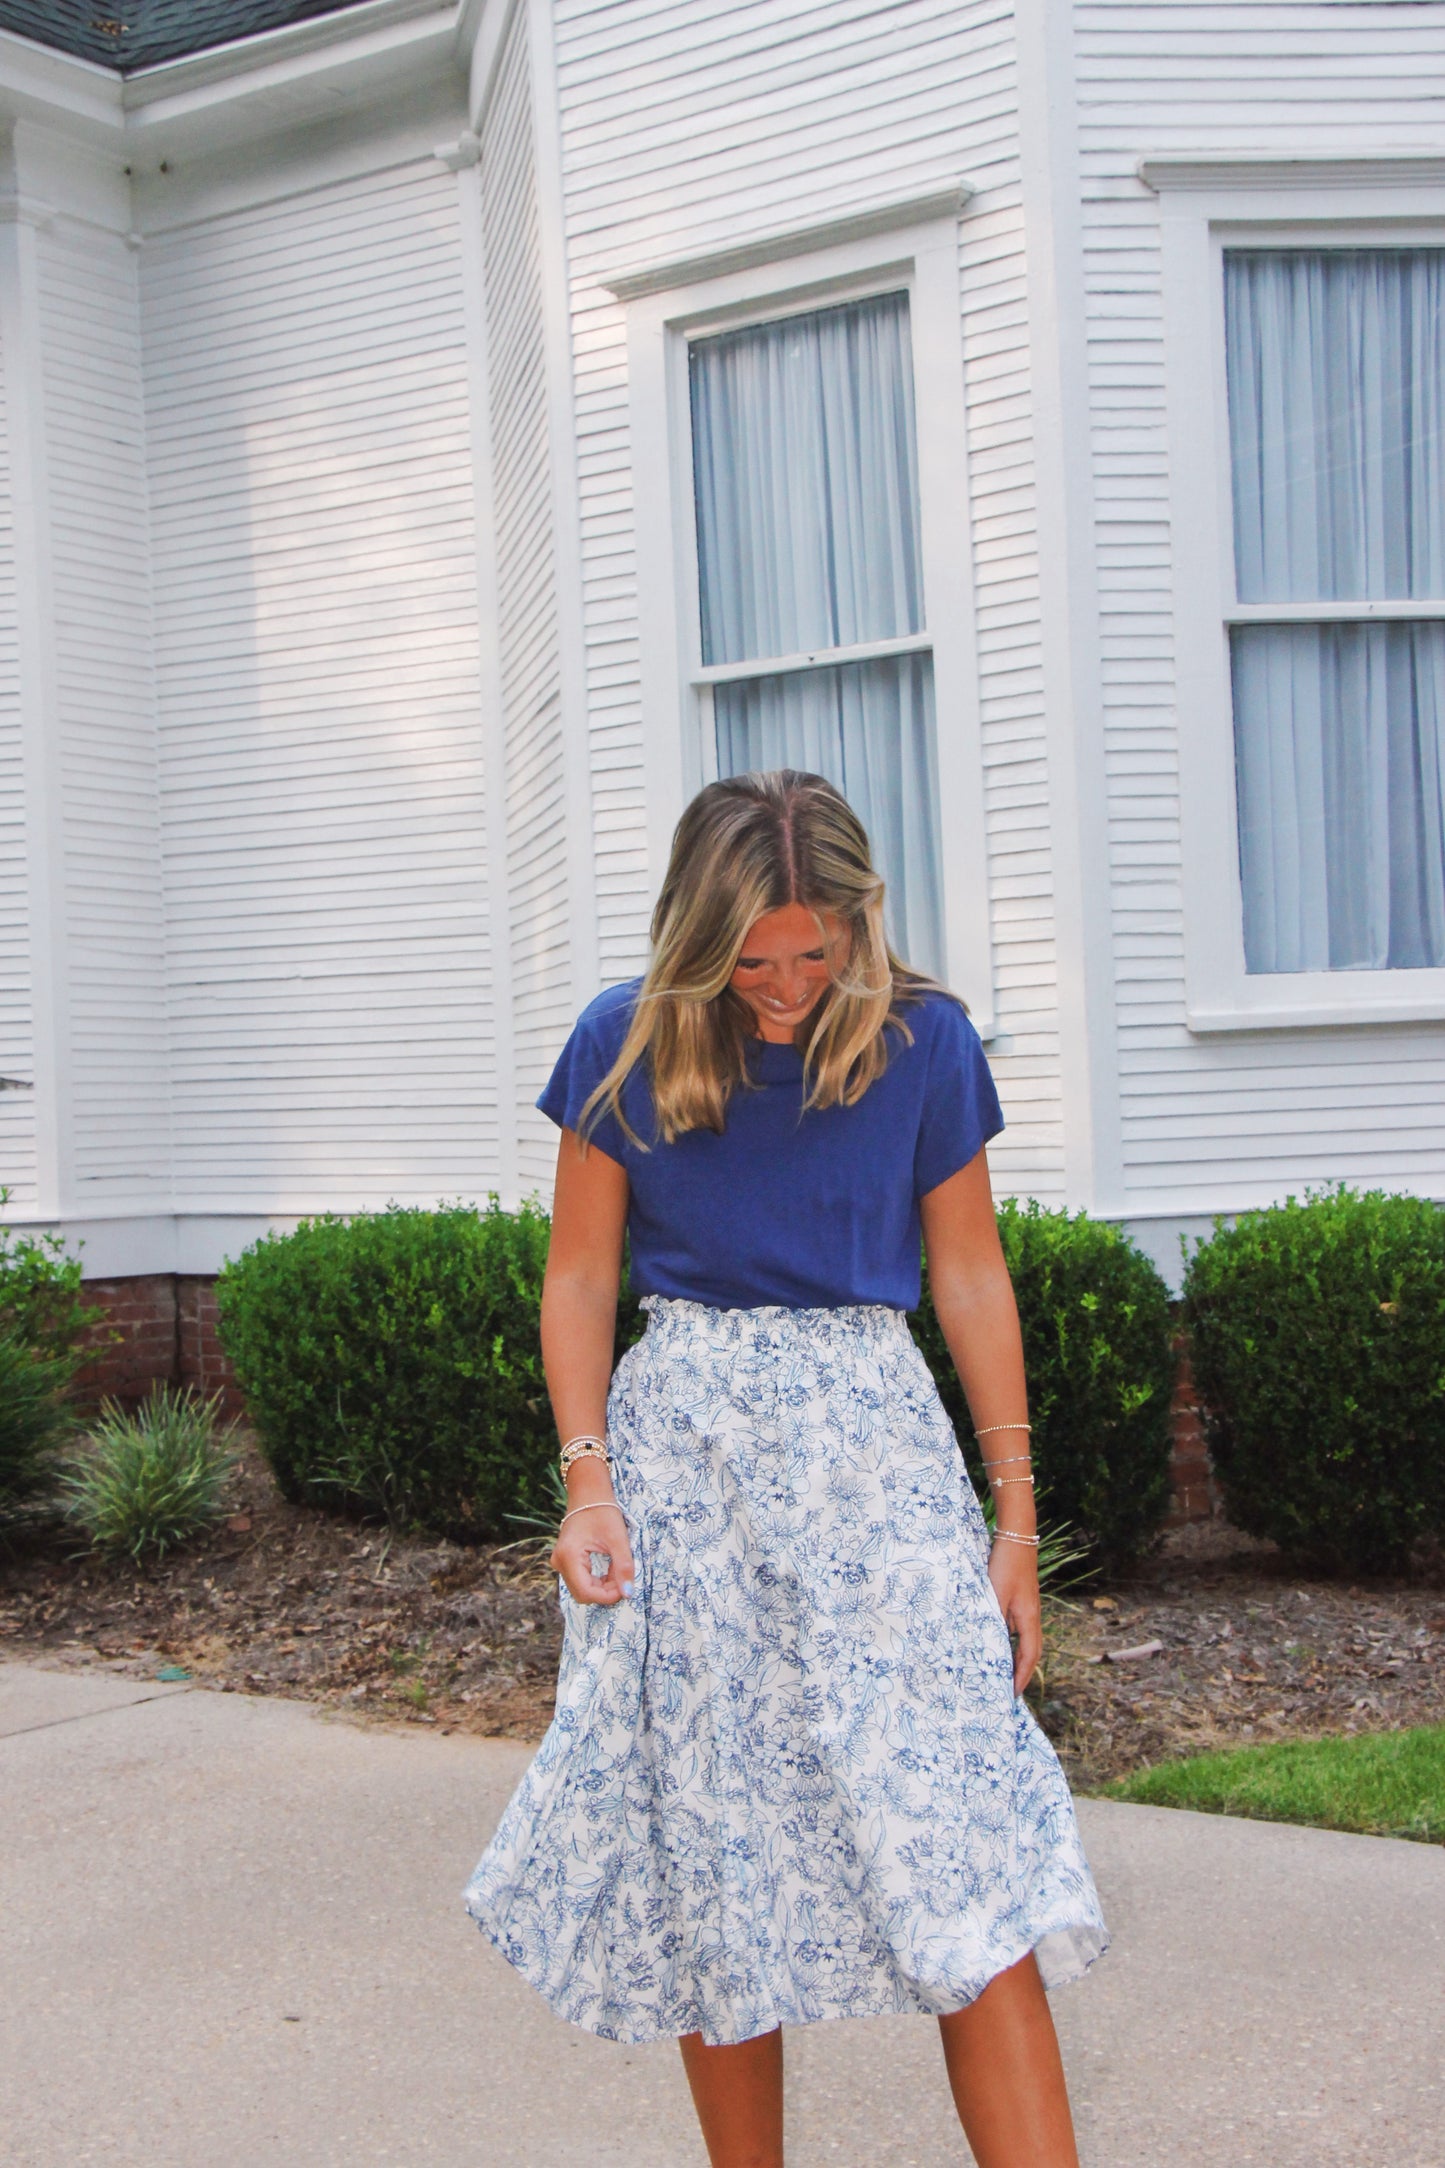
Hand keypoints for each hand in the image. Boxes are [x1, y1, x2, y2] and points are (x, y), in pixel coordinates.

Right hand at [550, 1501, 634, 1606]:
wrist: (589, 1493)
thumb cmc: (603, 1511)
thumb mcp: (618, 1539)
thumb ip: (624, 1567)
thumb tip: (628, 1593)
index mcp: (569, 1557)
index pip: (586, 1592)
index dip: (607, 1596)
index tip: (626, 1588)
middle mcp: (559, 1563)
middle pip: (583, 1593)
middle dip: (605, 1591)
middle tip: (623, 1577)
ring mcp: (560, 1563)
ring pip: (582, 1588)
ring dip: (602, 1586)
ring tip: (618, 1569)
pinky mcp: (566, 1561)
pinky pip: (581, 1580)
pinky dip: (597, 1580)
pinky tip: (610, 1568)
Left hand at [988, 1541, 1042, 1695]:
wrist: (1016, 1536)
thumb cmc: (1005, 1566)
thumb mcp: (995, 1595)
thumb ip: (993, 1619)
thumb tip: (987, 1643)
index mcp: (1028, 1618)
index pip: (1029, 1656)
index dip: (1021, 1677)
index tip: (1012, 1694)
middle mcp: (1031, 1615)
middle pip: (1031, 1651)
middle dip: (1022, 1671)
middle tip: (1009, 1689)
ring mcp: (1027, 1605)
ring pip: (1025, 1639)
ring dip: (1017, 1656)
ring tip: (1003, 1670)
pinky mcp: (1021, 1596)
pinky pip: (1018, 1626)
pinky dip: (1011, 1639)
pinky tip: (997, 1638)